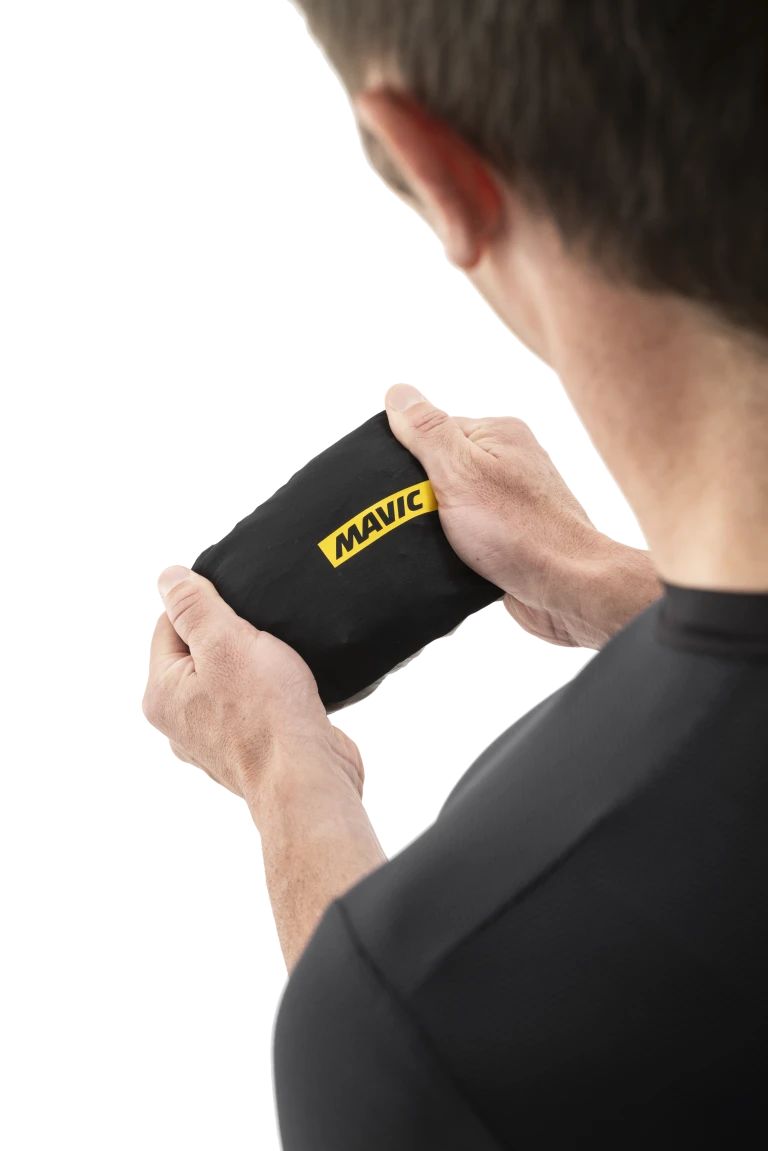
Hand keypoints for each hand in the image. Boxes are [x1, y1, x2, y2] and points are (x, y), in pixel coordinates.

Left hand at [142, 566, 366, 805]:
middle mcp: (181, 717)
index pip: (171, 622)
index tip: (240, 609)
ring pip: (232, 672)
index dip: (207, 603)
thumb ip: (193, 605)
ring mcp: (214, 734)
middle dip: (235, 633)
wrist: (309, 781)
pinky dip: (273, 687)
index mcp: (163, 692)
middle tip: (262, 639)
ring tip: (278, 663)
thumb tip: (168, 576)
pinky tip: (290, 687)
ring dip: (257, 660)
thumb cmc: (268, 720)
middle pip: (201, 647)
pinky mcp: (250, 743)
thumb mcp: (225, 643)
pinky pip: (255, 698)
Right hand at [384, 384, 661, 648]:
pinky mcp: (507, 537)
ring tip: (438, 542)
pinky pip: (463, 536)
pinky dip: (451, 549)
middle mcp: (506, 463)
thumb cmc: (524, 531)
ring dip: (434, 527)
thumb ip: (428, 431)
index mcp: (497, 434)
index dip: (409, 458)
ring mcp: (508, 502)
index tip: (403, 487)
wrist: (567, 591)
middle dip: (420, 498)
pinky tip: (449, 559)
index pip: (432, 430)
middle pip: (438, 470)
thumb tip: (397, 392)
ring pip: (448, 507)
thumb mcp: (461, 472)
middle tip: (419, 517)